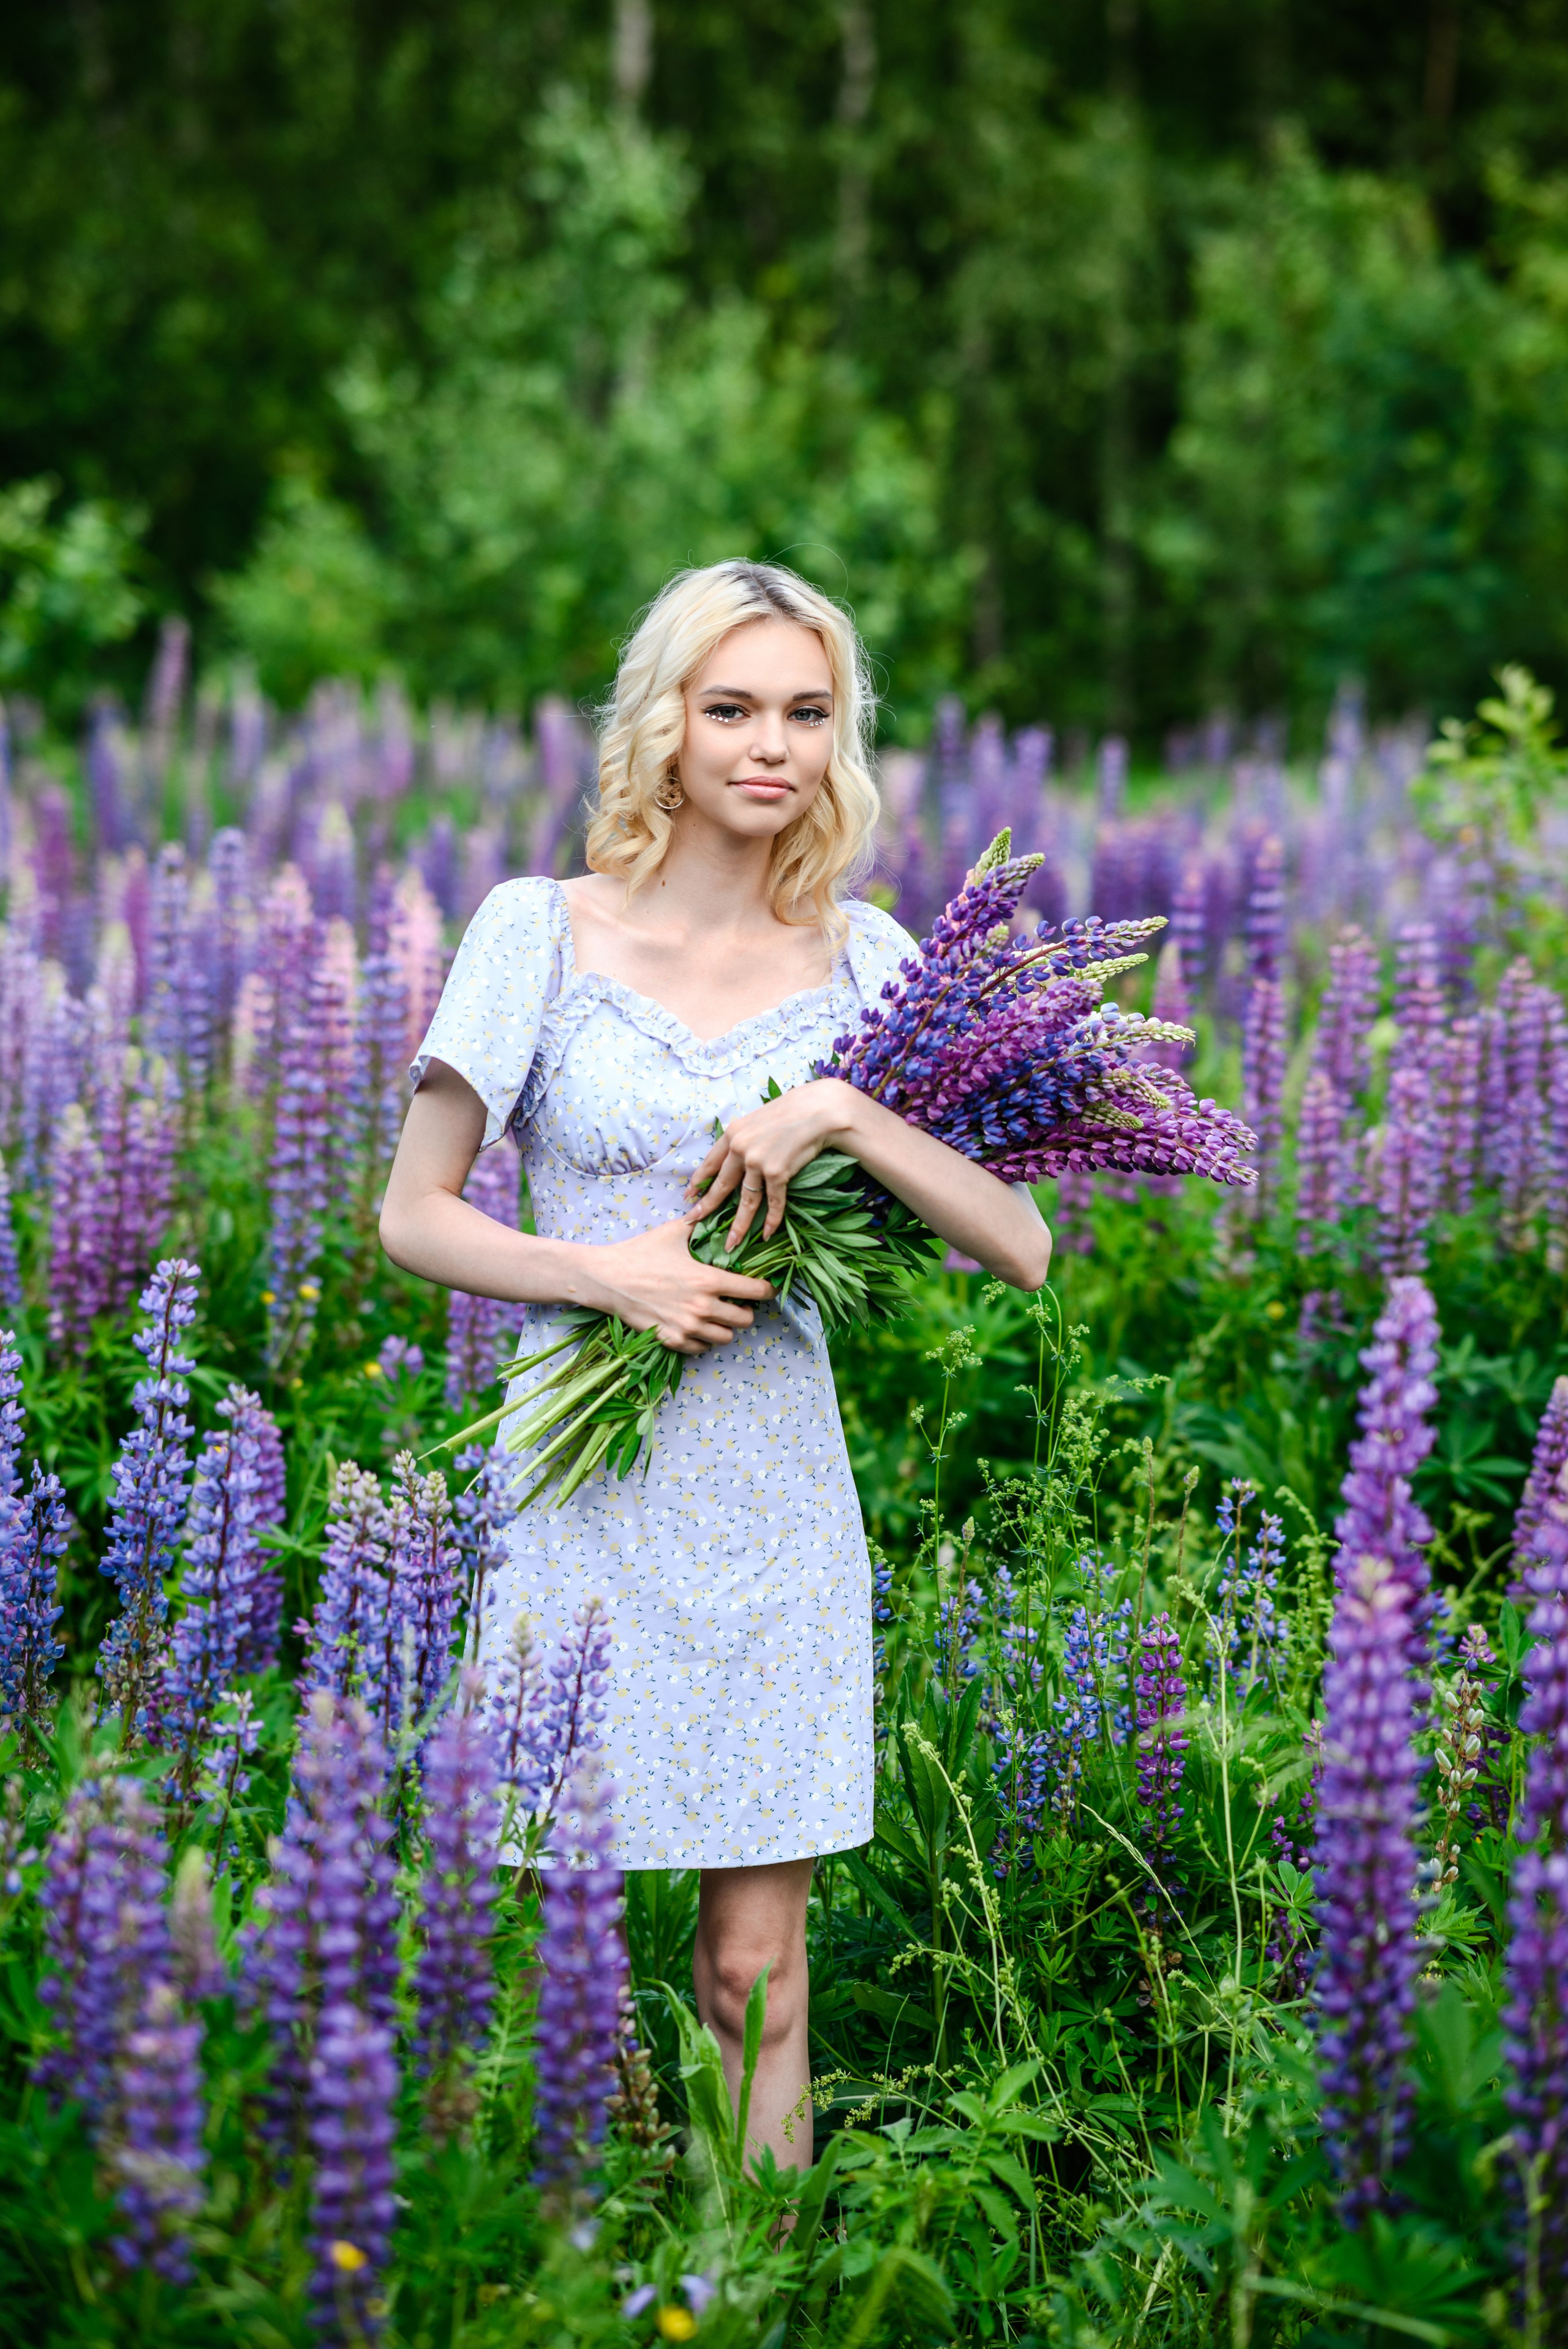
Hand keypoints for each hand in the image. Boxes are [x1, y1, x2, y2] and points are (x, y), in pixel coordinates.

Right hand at [579, 1217, 774, 1354]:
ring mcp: (687, 1327)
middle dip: (745, 1310)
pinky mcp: (672, 1340)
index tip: (766, 1289)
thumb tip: (713, 1209)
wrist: (607, 1279)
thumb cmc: (640, 1253)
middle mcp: (702, 1307)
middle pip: (745, 1319)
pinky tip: (697, 1326)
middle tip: (738, 1303)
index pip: (755, 1291)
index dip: (766, 1290)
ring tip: (718, 1317)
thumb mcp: (673, 1232)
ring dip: (725, 1327)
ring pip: (726, 1338)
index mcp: (708, 1279)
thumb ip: (699, 1224)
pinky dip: (704, 1340)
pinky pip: (702, 1348)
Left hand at [684, 1078, 860, 1249]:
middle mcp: (740, 1148)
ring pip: (746, 1201)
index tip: (688, 1195)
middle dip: (706, 1207)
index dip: (699, 1181)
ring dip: (739, 1226)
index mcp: (732, 1134)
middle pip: (722, 1185)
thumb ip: (744, 1137)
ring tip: (731, 1243)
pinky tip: (767, 1234)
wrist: (816, 1111)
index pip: (710, 1163)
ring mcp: (757, 1162)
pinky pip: (773, 1202)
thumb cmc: (790, 1113)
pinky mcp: (777, 1173)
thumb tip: (737, 1154)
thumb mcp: (756, 1120)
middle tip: (693, 1221)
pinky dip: (772, 1220)